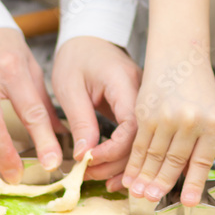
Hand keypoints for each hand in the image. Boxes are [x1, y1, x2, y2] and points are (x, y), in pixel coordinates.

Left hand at [51, 36, 140, 191]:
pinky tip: (108, 169)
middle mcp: (142, 93)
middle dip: (115, 163)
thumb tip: (84, 156)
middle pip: (141, 139)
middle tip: (88, 175)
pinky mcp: (138, 108)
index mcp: (124, 83)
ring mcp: (143, 102)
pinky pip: (136, 136)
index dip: (112, 151)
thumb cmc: (77, 57)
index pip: (132, 126)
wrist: (88, 38)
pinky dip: (122, 155)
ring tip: (94, 176)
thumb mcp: (70, 88)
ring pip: (141, 142)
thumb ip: (81, 121)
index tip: (88, 160)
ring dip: (119, 164)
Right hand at [123, 46, 214, 206]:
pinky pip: (139, 143)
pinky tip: (130, 174)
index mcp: (213, 124)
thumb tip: (190, 179)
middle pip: (174, 161)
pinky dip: (133, 162)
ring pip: (153, 155)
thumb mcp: (212, 114)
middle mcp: (190, 121)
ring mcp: (167, 116)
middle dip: (161, 185)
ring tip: (138, 194)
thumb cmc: (199, 89)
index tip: (187, 203)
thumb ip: (203, 145)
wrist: (180, 56)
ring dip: (144, 178)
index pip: (202, 162)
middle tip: (152, 202)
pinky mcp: (146, 112)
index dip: (193, 185)